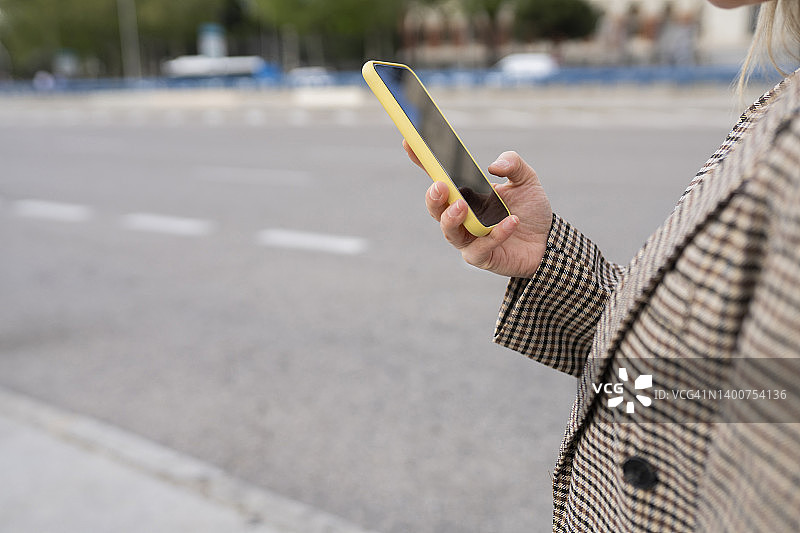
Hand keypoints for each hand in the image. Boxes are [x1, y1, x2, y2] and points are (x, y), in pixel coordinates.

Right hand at [404, 140, 552, 277]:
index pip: (438, 176)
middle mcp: (461, 216)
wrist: (548, 242)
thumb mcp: (526, 179)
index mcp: (466, 194)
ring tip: (461, 206)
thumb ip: (513, 163)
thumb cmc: (530, 210)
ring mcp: (468, 238)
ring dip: (451, 218)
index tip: (410, 143)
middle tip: (440, 186)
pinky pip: (480, 247)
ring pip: (449, 231)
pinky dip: (495, 234)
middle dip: (433, 197)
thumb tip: (494, 165)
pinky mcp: (481, 257)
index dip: (422, 161)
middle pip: (436, 208)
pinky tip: (511, 222)